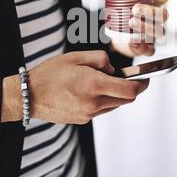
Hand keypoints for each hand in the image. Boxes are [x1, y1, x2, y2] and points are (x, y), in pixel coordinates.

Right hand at [1, 51, 148, 123]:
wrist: (29, 95)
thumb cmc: (51, 73)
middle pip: (125, 99)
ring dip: (116, 94)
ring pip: (114, 105)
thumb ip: (100, 59)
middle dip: (130, 89)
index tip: (147, 79)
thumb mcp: (76, 56)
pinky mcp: (83, 119)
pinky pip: (102, 110)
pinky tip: (90, 90)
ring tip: (101, 82)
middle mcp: (93, 102)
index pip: (129, 90)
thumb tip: (113, 69)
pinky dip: (103, 100)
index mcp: (93, 84)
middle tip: (127, 77)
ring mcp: (88, 114)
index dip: (142, 84)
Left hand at [96, 0, 169, 56]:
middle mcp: (157, 19)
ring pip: (159, 31)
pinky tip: (132, 42)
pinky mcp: (149, 48)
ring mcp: (154, 34)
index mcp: (153, 5)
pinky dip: (142, 46)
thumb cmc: (124, 17)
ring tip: (131, 23)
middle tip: (135, 9)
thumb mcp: (116, 3)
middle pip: (163, 15)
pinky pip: (150, 49)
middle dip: (150, 11)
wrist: (122, 38)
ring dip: (146, 27)